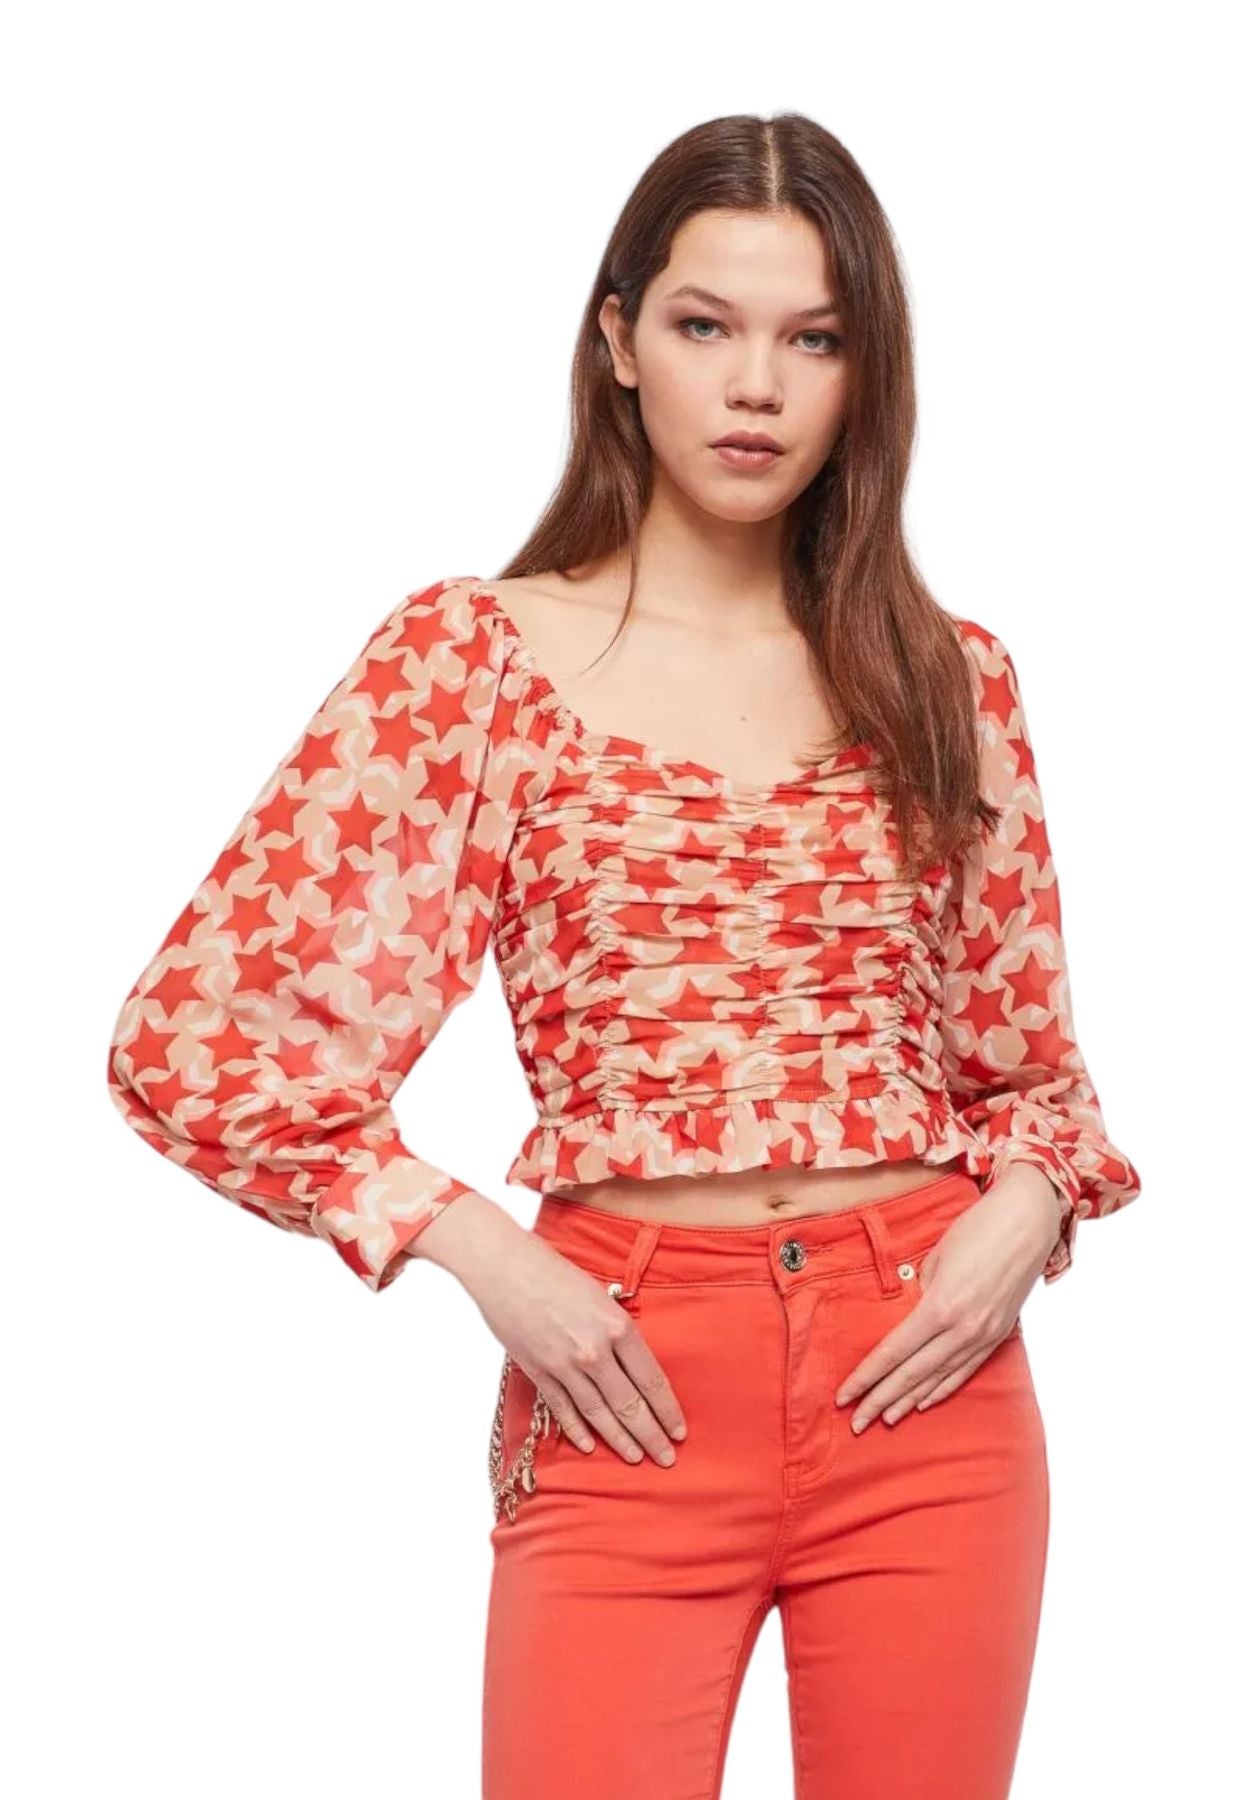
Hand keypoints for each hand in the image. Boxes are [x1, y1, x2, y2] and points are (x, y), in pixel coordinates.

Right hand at [453, 1206, 687, 1466]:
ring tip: (636, 1457)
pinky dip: (578, 1430)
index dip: (667, 1410)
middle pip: (630, 1405)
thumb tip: (632, 1360)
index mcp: (618, 1327)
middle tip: (666, 1459)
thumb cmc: (555, 1270)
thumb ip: (617, 1330)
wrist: (504, 1267)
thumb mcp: (600, 1294)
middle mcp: (596, 1352)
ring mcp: (565, 1366)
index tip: (679, 1431)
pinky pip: (564, 1409)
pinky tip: (591, 1446)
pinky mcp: (539, 1372)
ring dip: (620, 1440)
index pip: (652, 1380)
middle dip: (651, 1435)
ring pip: (600, 1414)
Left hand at [832, 1166, 1063, 1431]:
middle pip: (912, 1374)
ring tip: (885, 1420)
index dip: (867, 1377)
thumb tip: (908, 1314)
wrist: (1029, 1221)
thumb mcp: (936, 1256)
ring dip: (909, 1402)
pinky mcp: (999, 1335)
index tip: (844, 1395)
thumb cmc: (978, 1229)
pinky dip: (942, 1389)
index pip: (893, 1352)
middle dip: (880, 1400)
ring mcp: (984, 1336)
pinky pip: (965, 1370)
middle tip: (856, 1422)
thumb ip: (919, 1291)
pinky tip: (925, 1402)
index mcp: (941, 1307)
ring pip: (938, 1379)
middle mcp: (963, 1329)